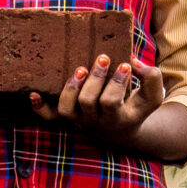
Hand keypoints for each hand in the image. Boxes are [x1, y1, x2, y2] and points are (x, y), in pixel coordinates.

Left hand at [28, 54, 167, 144]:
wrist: (123, 129)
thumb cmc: (137, 106)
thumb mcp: (152, 96)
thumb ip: (151, 77)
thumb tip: (132, 61)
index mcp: (118, 118)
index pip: (112, 101)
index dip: (116, 83)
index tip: (124, 64)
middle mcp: (96, 122)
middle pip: (88, 102)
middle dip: (95, 79)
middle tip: (103, 58)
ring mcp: (79, 119)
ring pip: (67, 109)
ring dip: (70, 88)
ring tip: (80, 69)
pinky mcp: (67, 116)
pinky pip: (49, 117)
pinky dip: (40, 107)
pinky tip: (34, 94)